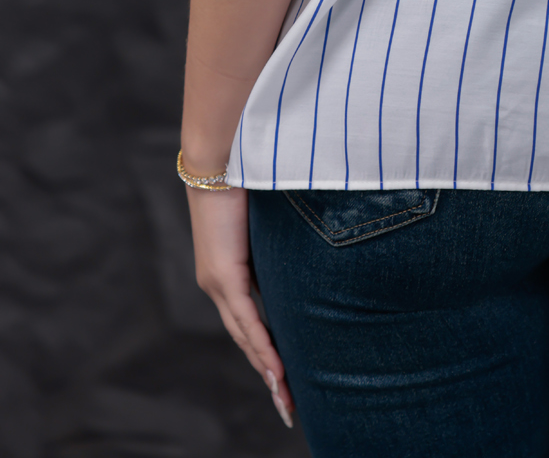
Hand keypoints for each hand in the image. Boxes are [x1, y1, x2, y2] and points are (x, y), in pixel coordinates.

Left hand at [187, 185, 294, 428]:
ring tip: (286, 398)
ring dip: (268, 370)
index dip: (267, 349)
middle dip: (269, 373)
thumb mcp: (270, 216)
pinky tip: (277, 371)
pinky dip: (263, 348)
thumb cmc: (247, 174)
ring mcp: (218, 281)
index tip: (285, 375)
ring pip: (246, 337)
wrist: (219, 156)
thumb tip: (318, 234)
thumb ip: (285, 235)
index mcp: (227, 270)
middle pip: (246, 339)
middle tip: (289, 404)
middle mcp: (218, 283)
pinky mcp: (223, 274)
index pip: (249, 320)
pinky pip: (247, 320)